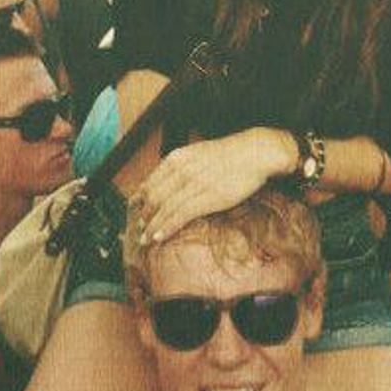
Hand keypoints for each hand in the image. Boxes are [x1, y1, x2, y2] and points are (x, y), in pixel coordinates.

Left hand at [133, 129, 293, 245]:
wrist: (255, 152)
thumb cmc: (228, 154)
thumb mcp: (198, 152)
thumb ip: (181, 166)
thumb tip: (167, 180)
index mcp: (178, 157)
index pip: (150, 182)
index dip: (140, 199)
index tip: (135, 210)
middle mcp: (182, 169)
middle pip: (154, 197)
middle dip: (144, 216)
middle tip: (140, 229)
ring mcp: (194, 184)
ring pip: (164, 209)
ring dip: (152, 226)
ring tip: (146, 238)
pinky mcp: (208, 197)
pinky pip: (180, 215)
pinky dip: (167, 227)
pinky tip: (159, 237)